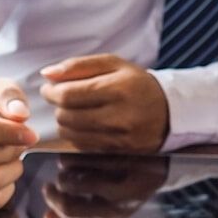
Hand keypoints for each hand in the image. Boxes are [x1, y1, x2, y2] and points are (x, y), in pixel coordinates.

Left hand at [40, 54, 168, 152]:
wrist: (170, 111)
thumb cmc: (137, 84)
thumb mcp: (113, 64)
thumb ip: (78, 66)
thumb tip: (47, 74)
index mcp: (118, 88)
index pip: (69, 95)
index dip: (51, 92)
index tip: (49, 89)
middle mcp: (120, 116)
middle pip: (67, 116)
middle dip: (58, 107)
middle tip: (63, 99)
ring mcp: (120, 138)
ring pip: (71, 134)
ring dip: (65, 122)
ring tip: (73, 111)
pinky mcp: (118, 152)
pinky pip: (83, 146)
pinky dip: (76, 136)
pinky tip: (84, 125)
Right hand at [42, 154, 168, 217]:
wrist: (168, 164)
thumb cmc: (133, 185)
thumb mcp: (108, 203)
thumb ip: (80, 210)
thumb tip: (48, 217)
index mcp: (113, 214)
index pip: (71, 212)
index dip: (53, 201)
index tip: (47, 188)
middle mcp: (120, 201)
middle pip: (70, 192)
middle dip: (57, 184)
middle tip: (58, 175)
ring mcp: (124, 179)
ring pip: (79, 173)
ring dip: (67, 167)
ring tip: (68, 163)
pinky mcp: (129, 158)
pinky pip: (93, 154)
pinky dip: (80, 153)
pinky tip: (79, 150)